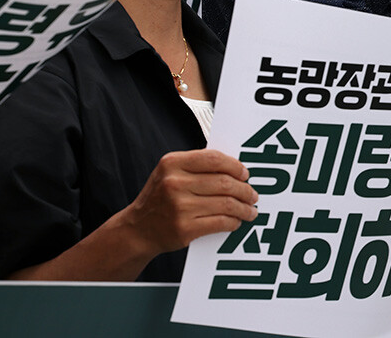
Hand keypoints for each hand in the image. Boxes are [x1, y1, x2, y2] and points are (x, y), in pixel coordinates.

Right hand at [116, 149, 258, 257]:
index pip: (214, 159)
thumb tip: (236, 168)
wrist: (137, 230)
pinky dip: (233, 222)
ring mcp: (179, 207)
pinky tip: (237, 221)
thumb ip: (197, 165)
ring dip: (244, 208)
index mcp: (172, 163)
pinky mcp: (184, 229)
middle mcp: (174, 183)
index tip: (245, 174)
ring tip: (250, 210)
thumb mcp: (169, 173)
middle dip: (245, 189)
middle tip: (252, 194)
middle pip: (224, 183)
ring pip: (226, 204)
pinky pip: (220, 222)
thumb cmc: (159, 198)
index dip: (235, 166)